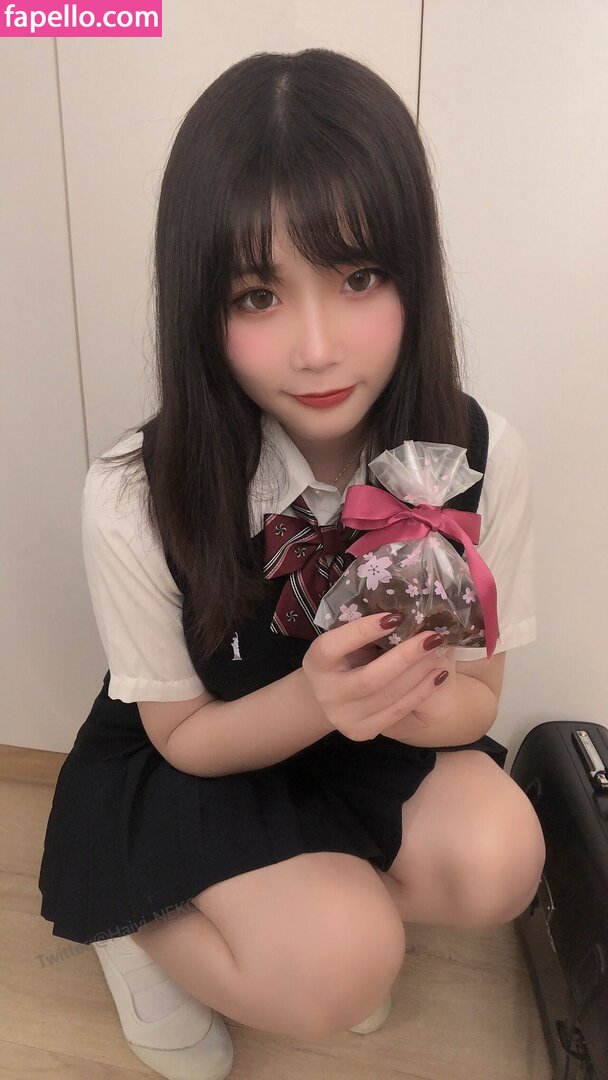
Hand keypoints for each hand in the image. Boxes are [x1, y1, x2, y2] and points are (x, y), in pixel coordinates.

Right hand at [301, 613, 450, 741]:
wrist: (325, 698)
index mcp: (316, 662)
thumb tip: (402, 614)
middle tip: (432, 637)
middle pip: (369, 679)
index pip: (334, 646)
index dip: (363, 631)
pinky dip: (421, 693)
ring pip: (388, 697)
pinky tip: (438, 676)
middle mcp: (326, 693)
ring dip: (419, 674)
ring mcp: (343, 716)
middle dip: (405, 657)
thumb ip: (364, 632)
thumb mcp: (343, 642)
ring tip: (439, 653)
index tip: (395, 616)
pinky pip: (397, 712)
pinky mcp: (362, 731)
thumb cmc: (342, 658)